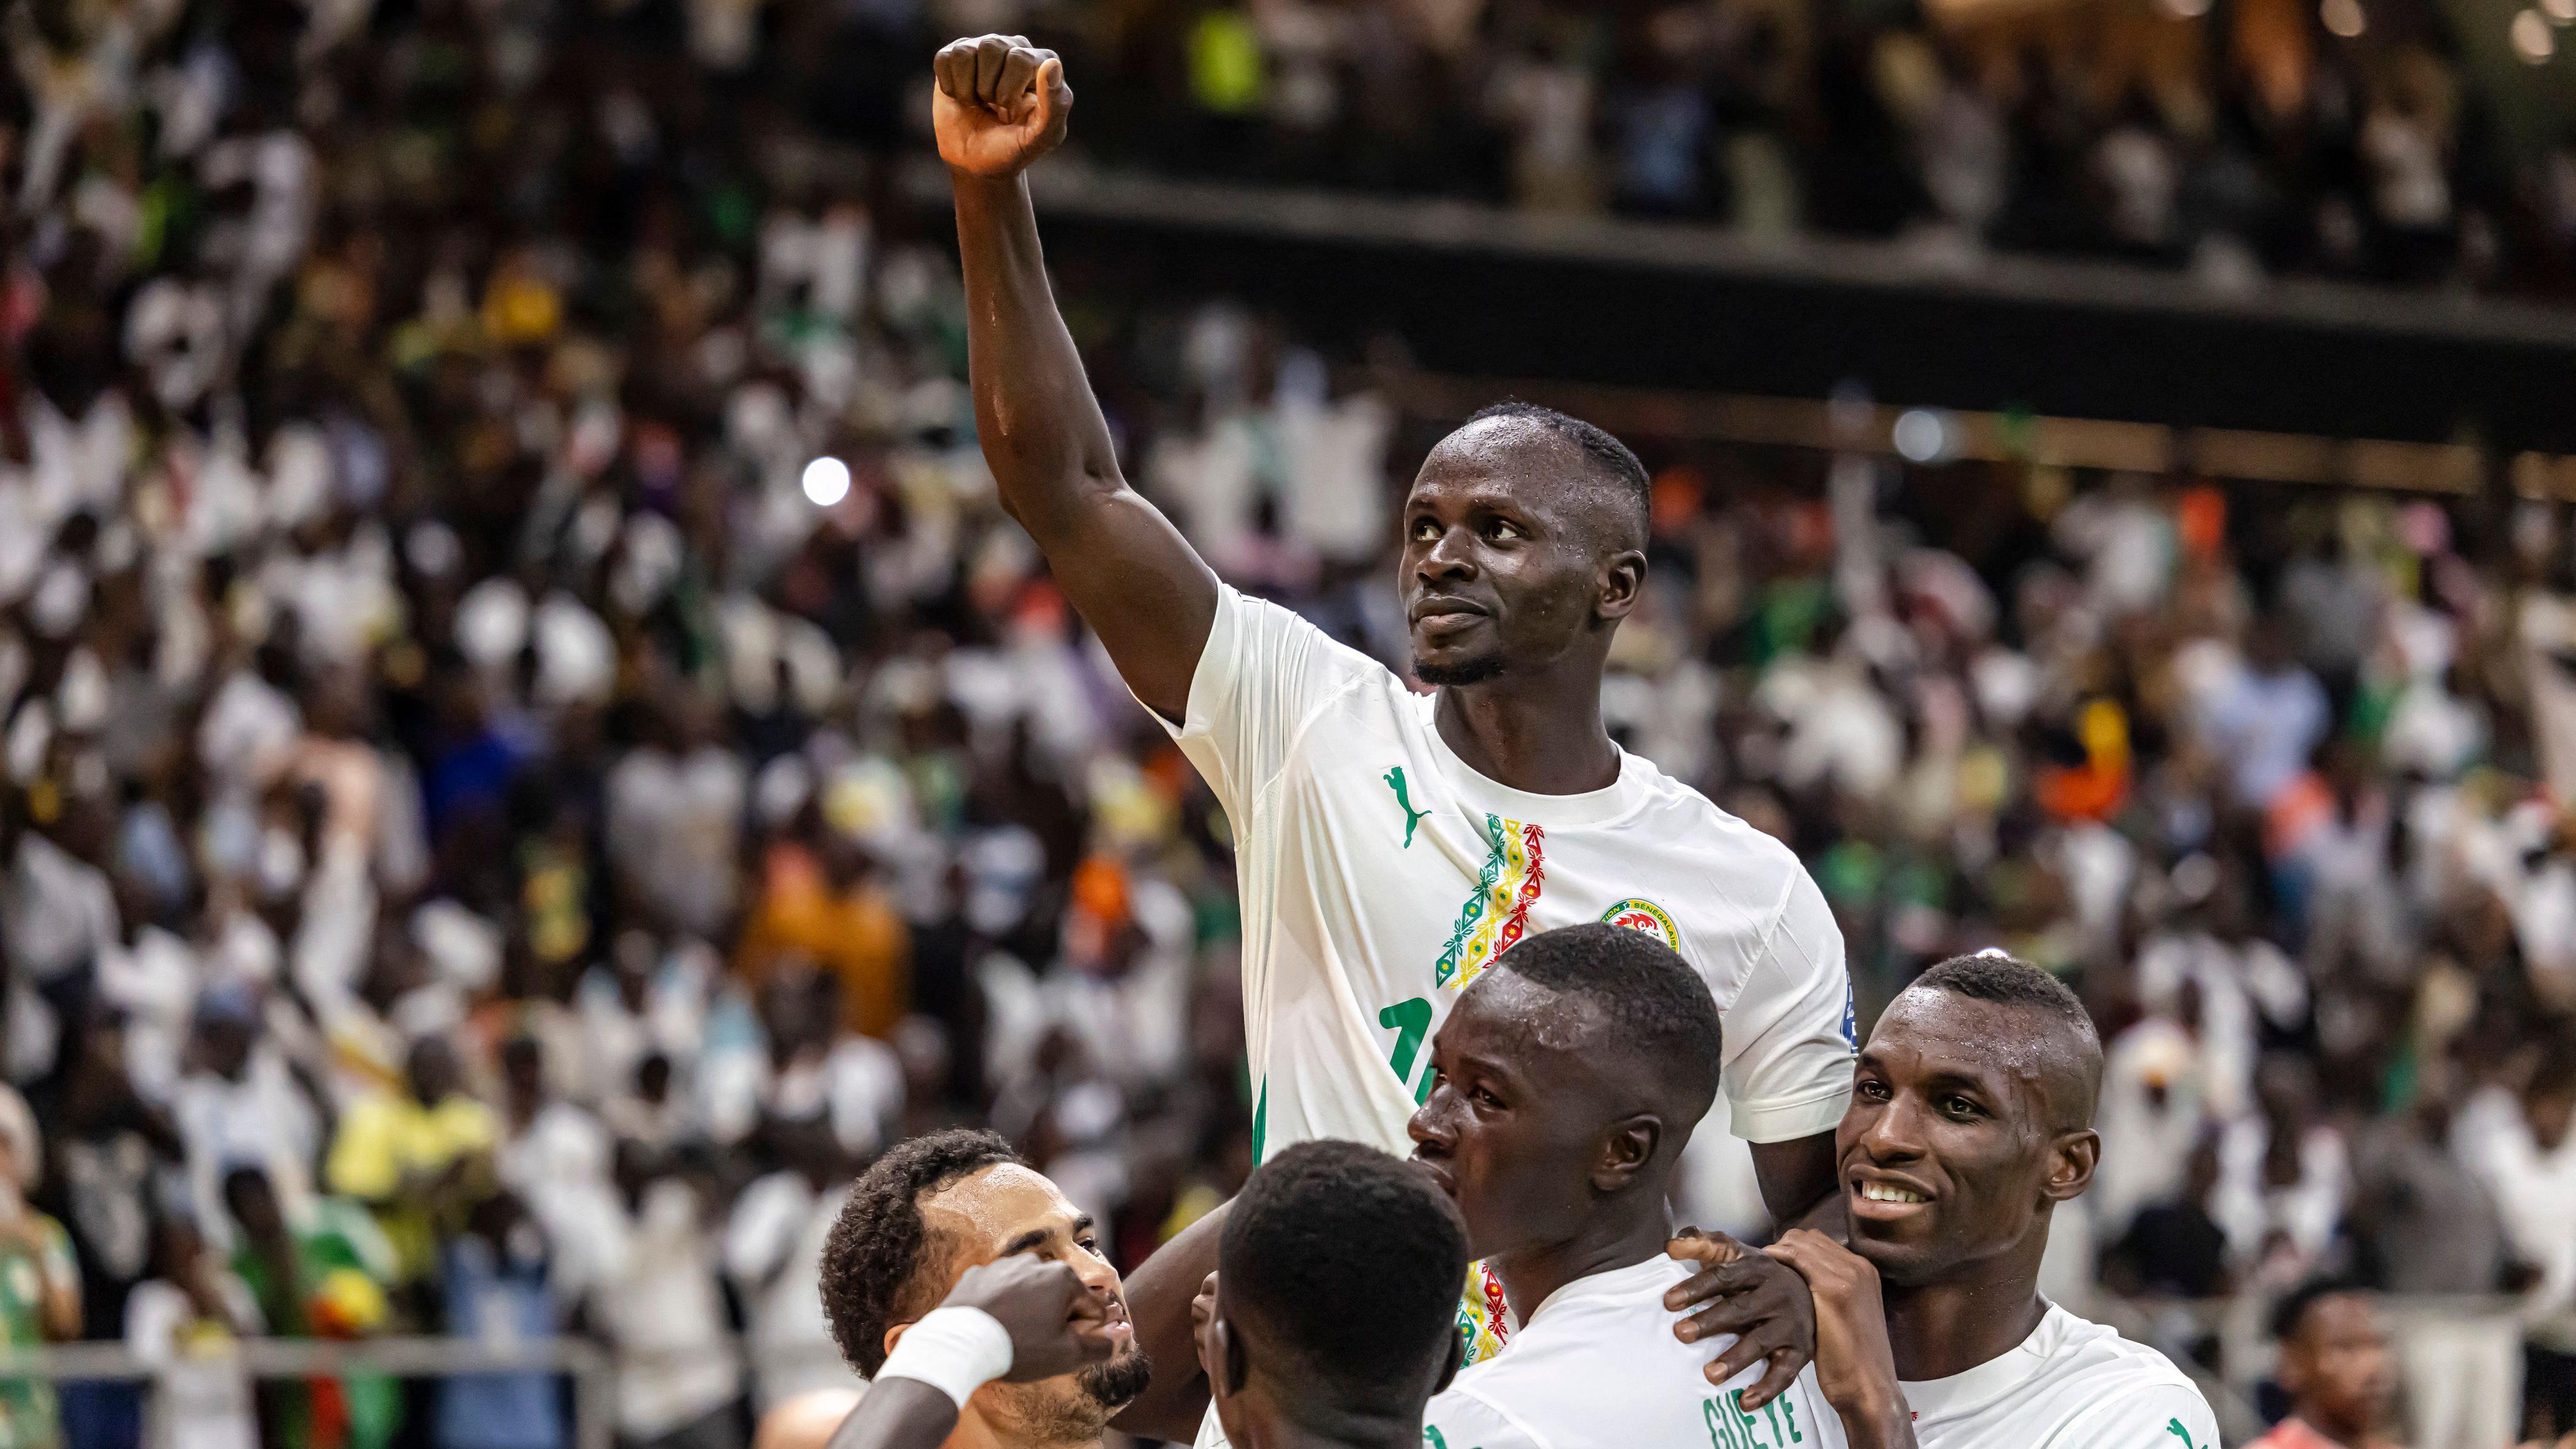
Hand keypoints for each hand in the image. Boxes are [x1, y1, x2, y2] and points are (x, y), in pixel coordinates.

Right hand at [932, 35, 1071, 179]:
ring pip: (965, 52)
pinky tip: (963, 99)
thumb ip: (1056, 104)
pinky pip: (945, 59)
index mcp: (1042, 62)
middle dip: (988, 90)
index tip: (1013, 113)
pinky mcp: (955, 56)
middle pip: (991, 47)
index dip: (1009, 93)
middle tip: (994, 108)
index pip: (1020, 59)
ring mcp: (983, 49)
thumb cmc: (1014, 148)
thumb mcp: (1043, 136)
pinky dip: (950, 88)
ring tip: (979, 104)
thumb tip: (1052, 65)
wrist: (977, 163)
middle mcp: (1014, 47)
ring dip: (968, 90)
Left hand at [941, 1254, 1119, 1382]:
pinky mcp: (976, 1275)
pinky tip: (993, 1326)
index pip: (1090, 1307)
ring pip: (1027, 1291)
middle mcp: (1035, 1262)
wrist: (960, 1344)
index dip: (1085, 1332)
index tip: (1067, 1349)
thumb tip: (1123, 1334)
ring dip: (1028, 1309)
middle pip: (1058, 1295)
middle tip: (1039, 1345)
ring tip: (1014, 1337)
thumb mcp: (1068, 1355)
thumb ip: (1102, 1345)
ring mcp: (1003, 1266)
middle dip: (1055, 1318)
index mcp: (1063, 1278)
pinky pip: (997, 1291)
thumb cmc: (1020, 1348)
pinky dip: (999, 1306)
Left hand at [1663, 1229, 1816, 1409]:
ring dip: (1736, 1359)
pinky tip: (1745, 1402)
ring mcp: (1790, 1325)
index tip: (1669, 1302)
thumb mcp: (1735, 1254)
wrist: (1812, 1290)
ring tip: (1709, 1375)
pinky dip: (1767, 1389)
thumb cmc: (1759, 1275)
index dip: (1696, 1288)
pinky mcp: (1800, 1352)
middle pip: (1741, 1309)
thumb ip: (1703, 1245)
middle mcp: (1776, 1295)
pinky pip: (1784, 1374)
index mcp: (1757, 1269)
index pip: (1724, 1277)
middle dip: (1711, 1321)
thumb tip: (1671, 1245)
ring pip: (1762, 1343)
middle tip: (1681, 1333)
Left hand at [1767, 1229, 1911, 1445]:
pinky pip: (1797, 1258)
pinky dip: (1775, 1259)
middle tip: (1754, 1264)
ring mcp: (1849, 1275)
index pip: (1818, 1242)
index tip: (1770, 1262)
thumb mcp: (1845, 1319)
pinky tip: (1759, 1273)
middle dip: (1778, 1247)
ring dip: (1772, 1251)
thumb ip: (1830, 1296)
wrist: (1869, 1386)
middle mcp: (1858, 1267)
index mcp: (1863, 1271)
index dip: (1790, 1248)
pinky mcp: (1835, 1289)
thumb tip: (1801, 1290)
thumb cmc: (1853, 1361)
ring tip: (1749, 1268)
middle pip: (1806, 1238)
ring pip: (1798, 1243)